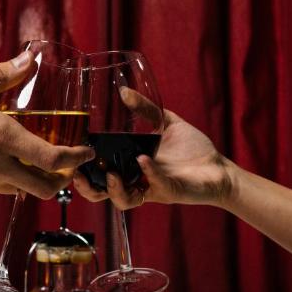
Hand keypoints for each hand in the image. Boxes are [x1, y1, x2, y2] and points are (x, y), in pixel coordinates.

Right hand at [0, 52, 94, 198]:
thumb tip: (27, 60)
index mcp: (2, 137)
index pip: (54, 159)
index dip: (77, 158)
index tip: (86, 150)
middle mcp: (0, 165)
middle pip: (48, 186)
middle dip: (64, 178)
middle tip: (68, 162)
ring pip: (27, 191)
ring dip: (39, 180)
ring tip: (39, 160)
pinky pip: (4, 189)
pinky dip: (15, 180)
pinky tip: (7, 161)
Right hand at [73, 103, 233, 210]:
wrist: (218, 168)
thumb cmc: (193, 150)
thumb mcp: (167, 124)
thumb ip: (146, 109)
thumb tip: (124, 91)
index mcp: (130, 167)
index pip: (99, 174)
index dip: (83, 170)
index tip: (72, 155)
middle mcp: (136, 181)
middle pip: (102, 194)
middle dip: (87, 188)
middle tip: (78, 174)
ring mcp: (151, 189)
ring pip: (122, 200)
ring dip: (113, 189)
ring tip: (110, 174)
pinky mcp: (168, 192)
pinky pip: (153, 185)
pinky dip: (147, 172)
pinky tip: (143, 159)